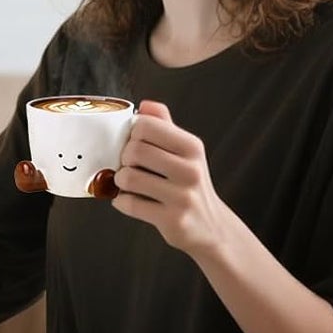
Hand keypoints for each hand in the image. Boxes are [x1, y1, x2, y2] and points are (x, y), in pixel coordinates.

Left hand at [112, 101, 235, 257]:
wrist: (212, 227)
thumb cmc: (190, 185)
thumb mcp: (185, 152)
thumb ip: (165, 126)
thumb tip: (145, 105)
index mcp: (191, 147)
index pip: (146, 125)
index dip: (132, 134)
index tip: (134, 144)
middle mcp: (190, 169)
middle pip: (134, 150)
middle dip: (124, 159)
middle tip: (129, 167)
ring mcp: (182, 196)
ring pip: (128, 178)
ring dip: (120, 182)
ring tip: (129, 185)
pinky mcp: (172, 220)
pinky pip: (130, 204)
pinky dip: (122, 202)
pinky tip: (130, 201)